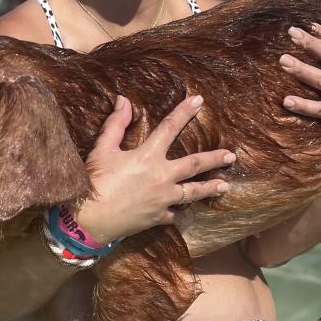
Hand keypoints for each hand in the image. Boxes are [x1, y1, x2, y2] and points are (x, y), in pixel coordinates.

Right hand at [77, 95, 235, 244]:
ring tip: (224, 186)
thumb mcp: (102, 149)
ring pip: (193, 193)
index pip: (170, 128)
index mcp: (148, 156)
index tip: (199, 101)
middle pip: (194, 165)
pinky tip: (187, 211)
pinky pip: (175, 214)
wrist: (90, 220)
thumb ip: (116, 124)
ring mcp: (163, 199)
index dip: (184, 112)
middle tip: (231, 155)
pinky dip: (181, 212)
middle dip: (214, 159)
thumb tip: (123, 100)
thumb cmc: (94, 181)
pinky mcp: (158, 217)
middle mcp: (161, 177)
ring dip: (210, 188)